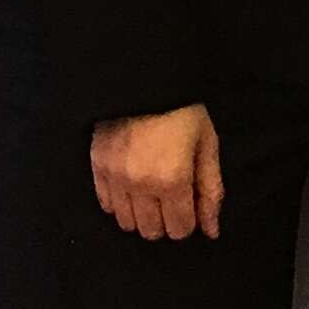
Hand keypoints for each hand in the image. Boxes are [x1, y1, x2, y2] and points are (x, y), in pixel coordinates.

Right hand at [89, 105, 223, 242]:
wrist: (145, 77)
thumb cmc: (182, 109)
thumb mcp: (206, 144)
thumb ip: (210, 190)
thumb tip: (211, 230)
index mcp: (172, 178)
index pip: (180, 229)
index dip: (188, 220)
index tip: (188, 203)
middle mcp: (140, 183)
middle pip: (151, 231)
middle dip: (165, 221)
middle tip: (170, 198)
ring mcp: (115, 175)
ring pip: (127, 223)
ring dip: (141, 214)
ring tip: (150, 192)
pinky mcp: (97, 165)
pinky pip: (106, 204)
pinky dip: (120, 202)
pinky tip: (131, 185)